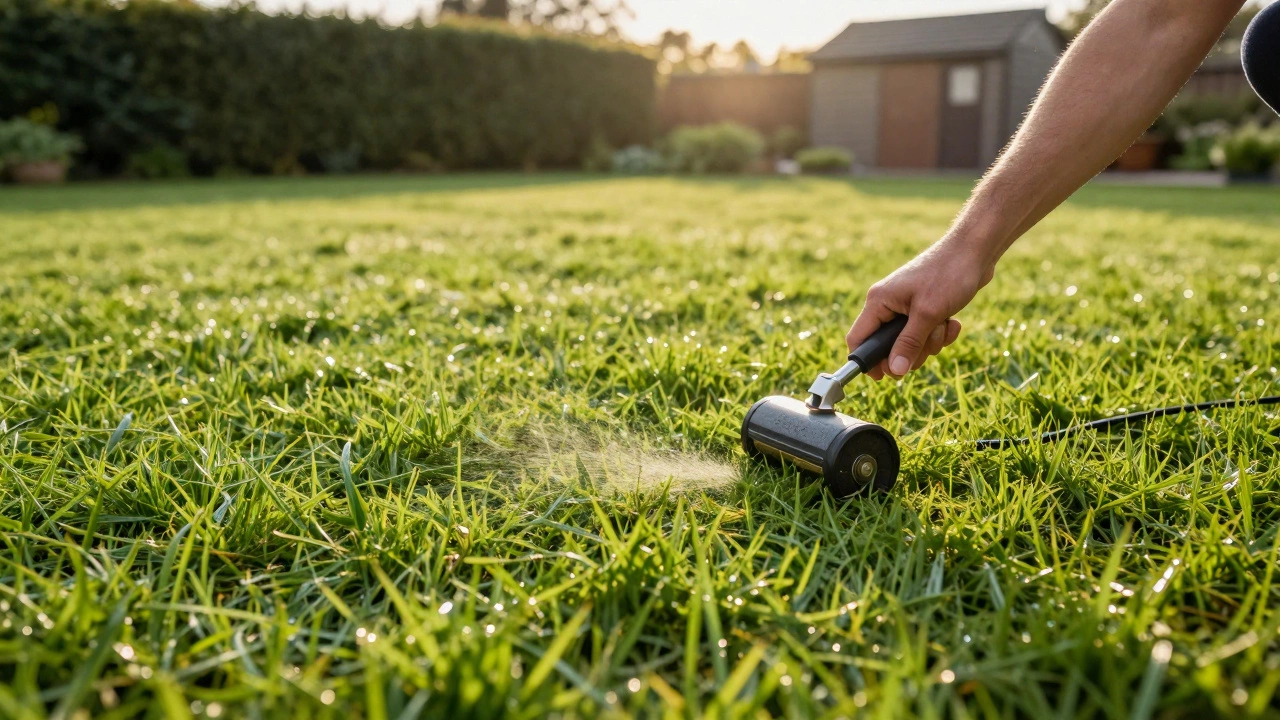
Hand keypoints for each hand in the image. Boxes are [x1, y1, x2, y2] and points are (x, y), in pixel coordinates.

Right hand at [846, 237, 993, 378]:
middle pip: (888, 346)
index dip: (867, 361)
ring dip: (930, 342)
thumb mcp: (928, 314)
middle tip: (927, 345)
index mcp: (879, 302)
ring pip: (910, 342)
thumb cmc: (948, 274)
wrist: (975, 251)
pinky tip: (953, 322)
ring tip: (943, 324)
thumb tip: (894, 371)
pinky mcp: (924, 308)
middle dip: (911, 351)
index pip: (858, 339)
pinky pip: (926, 333)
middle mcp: (889, 304)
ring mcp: (906, 306)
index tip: (884, 377)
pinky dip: (940, 333)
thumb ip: (909, 344)